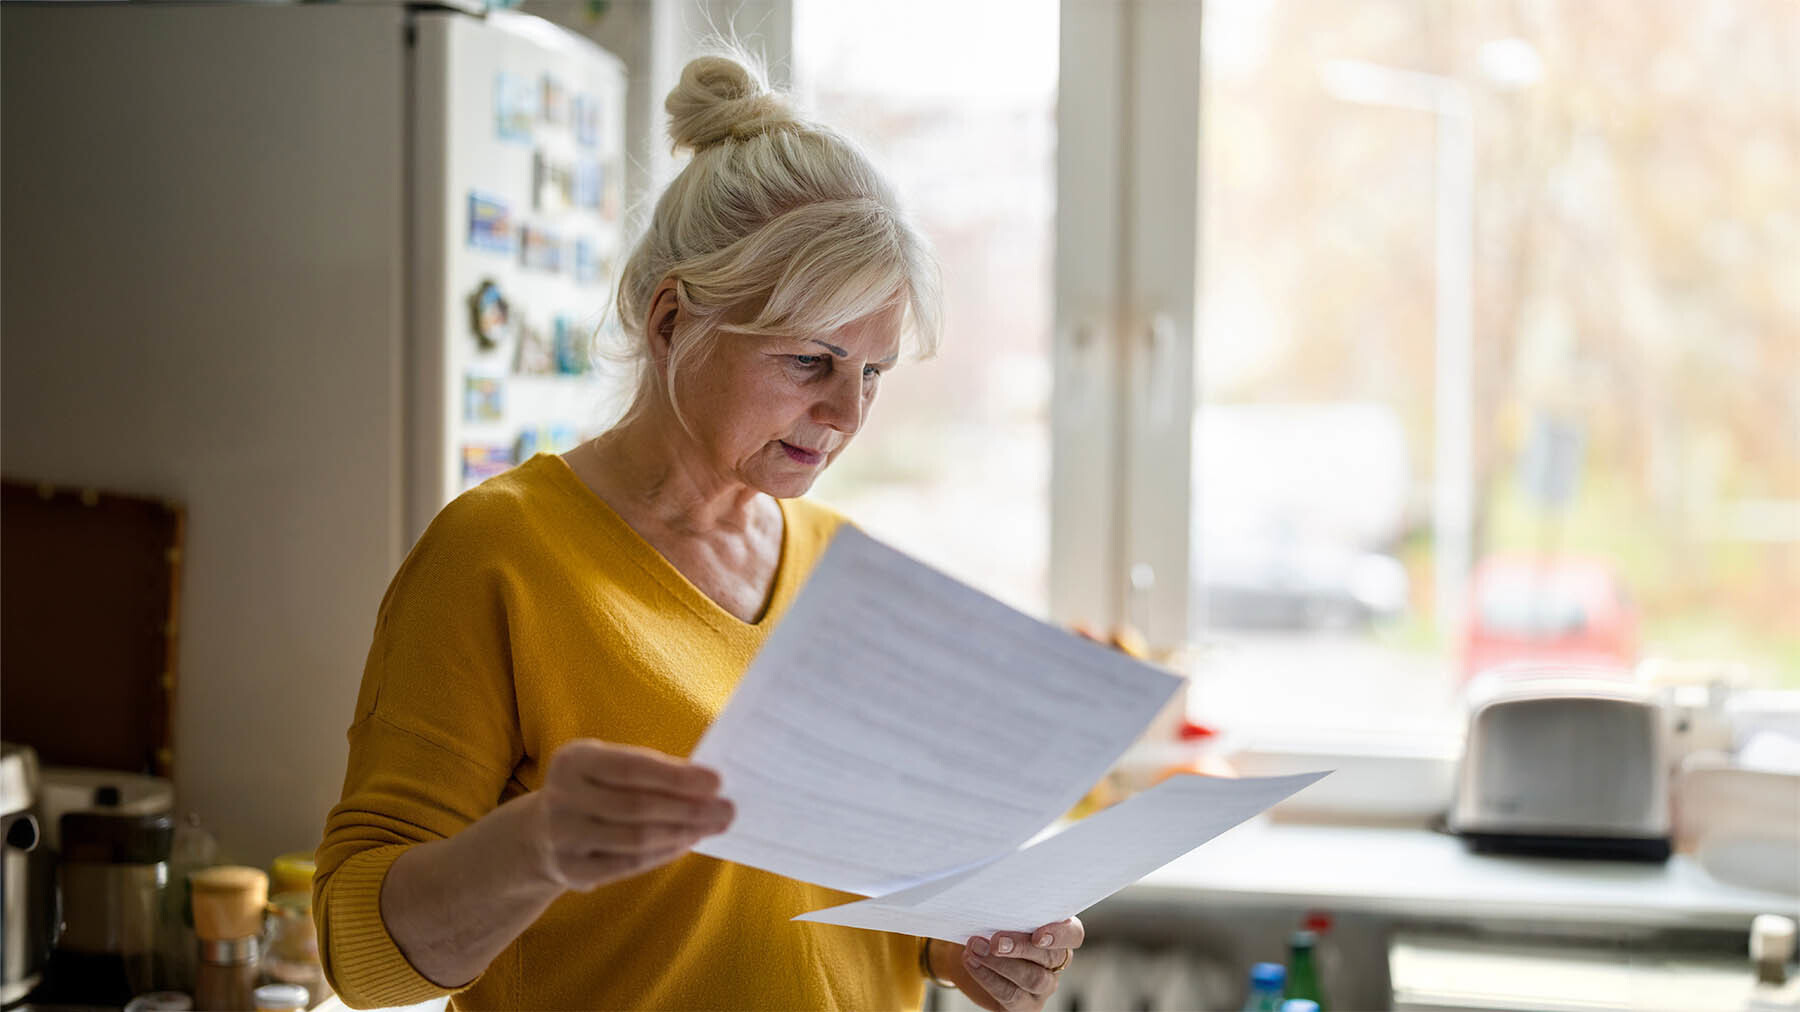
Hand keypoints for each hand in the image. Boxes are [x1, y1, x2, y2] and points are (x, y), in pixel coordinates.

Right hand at [522, 739, 733, 891]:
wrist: (539, 834)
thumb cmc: (594, 790)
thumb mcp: (606, 766)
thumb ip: (647, 771)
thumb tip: (708, 785)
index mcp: (573, 760)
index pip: (632, 768)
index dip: (676, 776)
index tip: (717, 781)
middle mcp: (562, 797)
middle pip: (638, 807)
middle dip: (689, 809)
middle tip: (727, 810)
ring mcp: (563, 837)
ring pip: (636, 839)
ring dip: (682, 832)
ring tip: (713, 826)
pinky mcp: (571, 870)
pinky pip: (628, 864)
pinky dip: (664, 853)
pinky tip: (687, 843)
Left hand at [958, 917, 1083, 1011]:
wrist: (973, 952)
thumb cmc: (993, 926)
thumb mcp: (1002, 913)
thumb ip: (1006, 909)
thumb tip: (992, 902)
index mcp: (1058, 932)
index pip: (1073, 934)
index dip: (1059, 935)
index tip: (1038, 935)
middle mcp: (1056, 961)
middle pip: (1050, 957)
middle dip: (1021, 948)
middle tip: (995, 941)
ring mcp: (1043, 985)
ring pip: (1033, 979)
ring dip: (1001, 964)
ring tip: (976, 949)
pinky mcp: (1025, 1004)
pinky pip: (1011, 995)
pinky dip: (988, 978)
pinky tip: (972, 962)